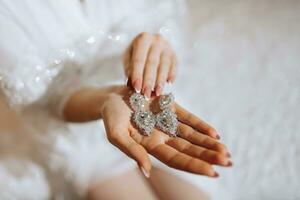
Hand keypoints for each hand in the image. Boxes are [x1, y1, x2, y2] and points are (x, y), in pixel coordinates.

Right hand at [101, 86, 231, 176]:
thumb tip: (147, 171)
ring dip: (208, 143)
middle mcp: (162, 137)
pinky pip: (188, 118)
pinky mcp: (169, 107)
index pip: (176, 159)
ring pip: (192, 136)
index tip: (213, 172)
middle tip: (229, 162)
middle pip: (189, 150)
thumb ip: (132, 151)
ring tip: (226, 151)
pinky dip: (201, 125)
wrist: (111, 98)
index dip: (194, 166)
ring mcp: (167, 122)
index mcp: (150, 146)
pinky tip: (215, 133)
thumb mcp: (117, 135)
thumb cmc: (111, 117)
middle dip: (208, 157)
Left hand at [123, 32, 176, 97]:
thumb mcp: (128, 57)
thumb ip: (130, 70)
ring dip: (160, 81)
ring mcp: (167, 47)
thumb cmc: (136, 52)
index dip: (137, 75)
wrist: (149, 43)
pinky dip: (172, 75)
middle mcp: (156, 41)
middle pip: (152, 63)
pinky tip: (169, 83)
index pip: (139, 60)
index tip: (136, 88)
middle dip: (149, 80)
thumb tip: (132, 85)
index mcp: (142, 39)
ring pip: (164, 65)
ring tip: (156, 92)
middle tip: (146, 94)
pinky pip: (174, 65)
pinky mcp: (174, 53)